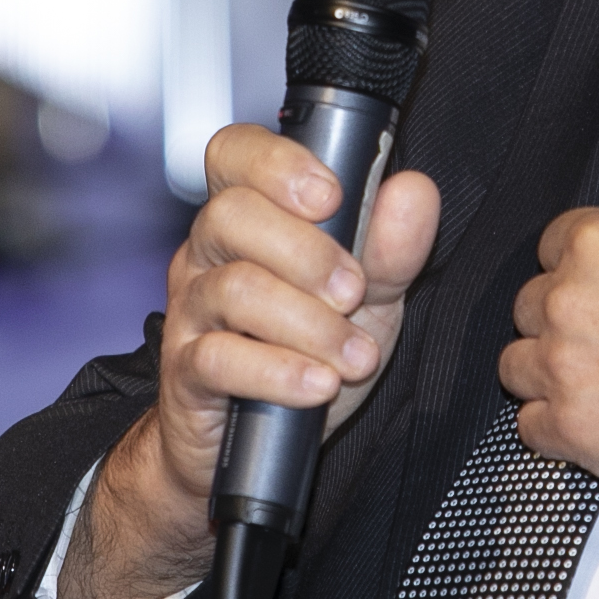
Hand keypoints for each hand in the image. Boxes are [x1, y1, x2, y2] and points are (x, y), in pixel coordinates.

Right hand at [62, 124, 439, 598]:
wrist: (258, 445)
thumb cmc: (307, 350)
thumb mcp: (367, 297)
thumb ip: (391, 245)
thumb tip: (413, 190)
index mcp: (248, 216)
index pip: (234, 153)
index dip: (277, 162)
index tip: (331, 196)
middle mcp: (208, 252)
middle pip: (232, 215)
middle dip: (308, 253)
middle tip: (356, 292)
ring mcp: (191, 310)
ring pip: (234, 289)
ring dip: (309, 323)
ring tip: (355, 357)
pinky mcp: (186, 371)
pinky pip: (218, 359)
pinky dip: (278, 371)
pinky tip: (318, 385)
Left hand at [500, 155, 598, 501]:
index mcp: (598, 246)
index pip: (553, 244)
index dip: (576, 263)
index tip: (597, 282)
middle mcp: (569, 302)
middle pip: (530, 306)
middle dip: (560, 318)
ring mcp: (566, 368)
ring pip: (518, 366)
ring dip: (547, 371)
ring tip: (591, 380)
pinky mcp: (575, 428)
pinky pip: (532, 429)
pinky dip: (554, 427)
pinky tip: (588, 421)